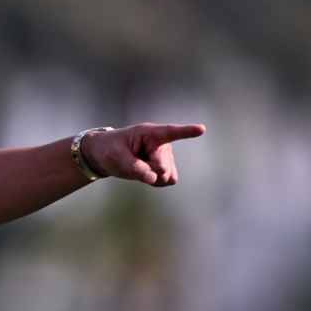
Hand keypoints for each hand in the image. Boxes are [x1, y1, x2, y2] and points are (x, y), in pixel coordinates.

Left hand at [82, 123, 205, 186]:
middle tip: (133, 162)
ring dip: (153, 177)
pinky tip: (146, 174)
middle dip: (149, 171)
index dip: (186, 131)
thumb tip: (154, 177)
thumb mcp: (116, 158)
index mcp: (150, 133)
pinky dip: (156, 182)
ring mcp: (167, 156)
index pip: (170, 132)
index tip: (201, 129)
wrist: (108, 156)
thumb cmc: (110, 150)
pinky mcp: (167, 168)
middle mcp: (163, 144)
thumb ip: (135, 167)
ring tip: (140, 167)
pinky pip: (168, 181)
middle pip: (163, 167)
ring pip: (167, 175)